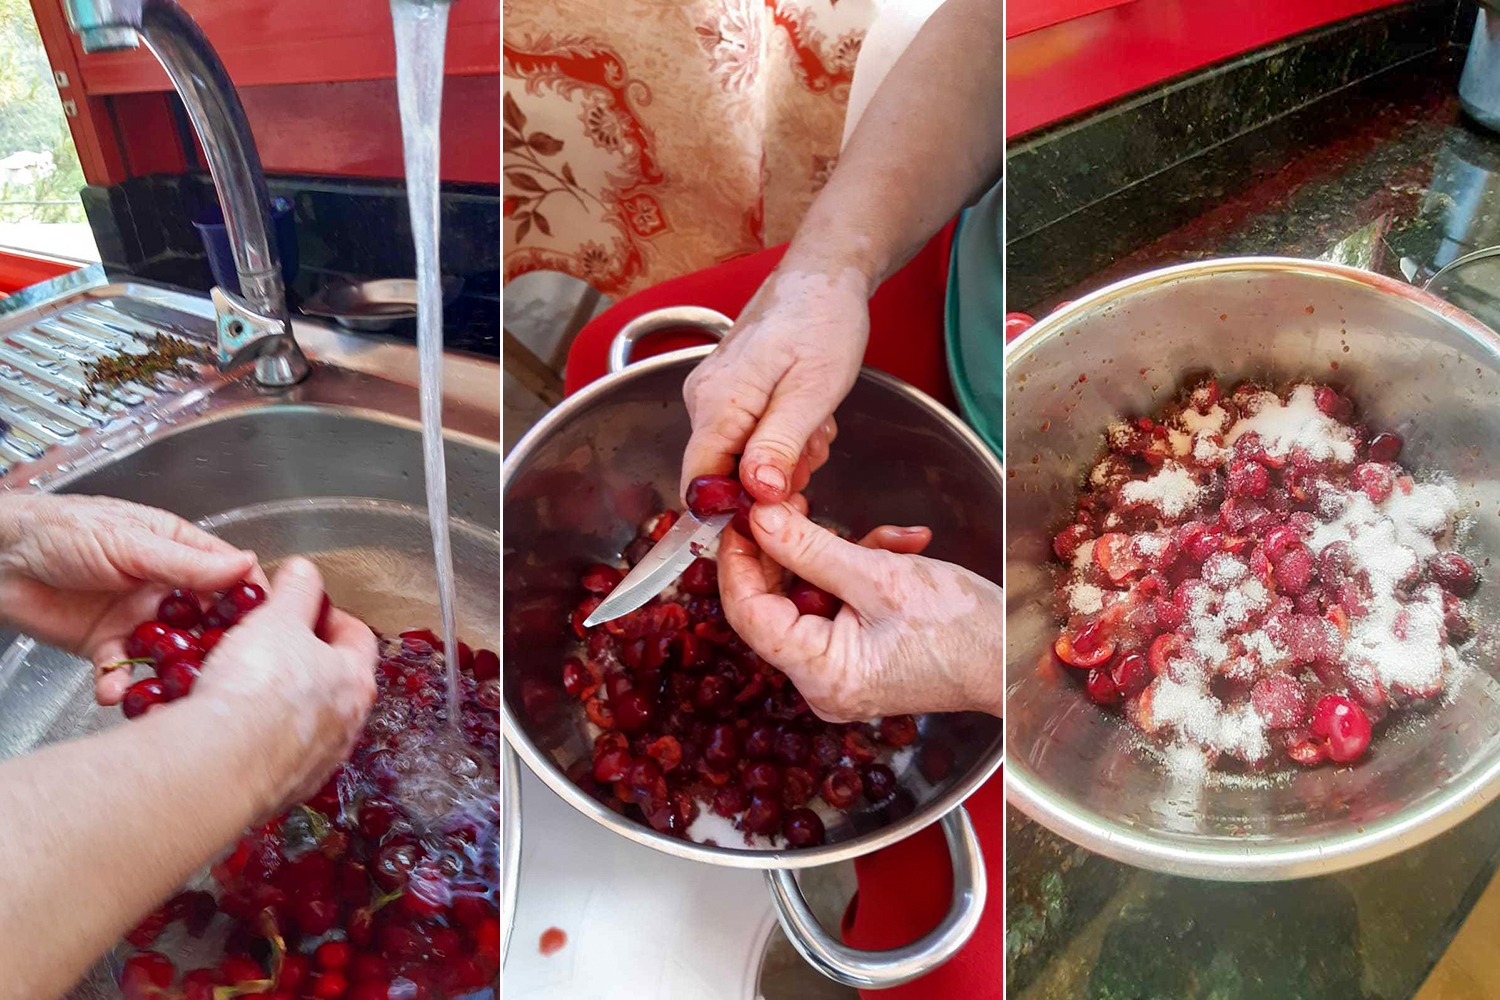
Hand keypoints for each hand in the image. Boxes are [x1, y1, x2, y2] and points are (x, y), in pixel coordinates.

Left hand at [0, 494, 258, 701]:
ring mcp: (137, 618)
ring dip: (171, 672)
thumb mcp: (132, 543)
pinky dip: (123, 684)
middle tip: (226, 669)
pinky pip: (125, 670)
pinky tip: (117, 690)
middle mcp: (164, 586)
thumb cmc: (63, 530)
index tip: (270, 625)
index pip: (228, 574)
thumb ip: (187, 563)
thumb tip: (247, 566)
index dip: (251, 599)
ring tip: (171, 689)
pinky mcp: (106, 644)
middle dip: (217, 646)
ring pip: (170, 652)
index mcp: (178, 550)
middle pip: (206, 621)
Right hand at [194, 557, 377, 812]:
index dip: (330, 616)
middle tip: (273, 644)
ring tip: (247, 684)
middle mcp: (346, 726)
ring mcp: (318, 762)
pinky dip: (261, 737)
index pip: (357, 636)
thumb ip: (295, 592)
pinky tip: (234, 727)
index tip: (306, 609)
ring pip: (307, 720)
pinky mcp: (284, 788)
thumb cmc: (257, 687)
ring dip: (284, 701)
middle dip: (306, 659)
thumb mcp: (276, 620)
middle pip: (334, 681)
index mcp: (355, 680)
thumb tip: (304, 571)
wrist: (220, 764)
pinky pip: (277, 753)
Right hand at [681, 265, 869, 503]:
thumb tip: (756, 492)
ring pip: (740, 455)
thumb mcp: (813, 392)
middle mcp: (702, 399)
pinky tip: (807, 414)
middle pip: (722, 472)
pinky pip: (746, 432)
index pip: (699, 481)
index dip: (736, 506)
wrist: (825, 273)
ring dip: (783, 454)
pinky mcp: (728, 388)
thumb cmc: (823, 321)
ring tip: (815, 424)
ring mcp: (713, 392)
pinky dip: (780, 434)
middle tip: (813, 448)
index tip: (779, 504)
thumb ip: (779, 444)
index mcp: (717, 402)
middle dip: (771, 476)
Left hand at [719, 501, 1003, 720]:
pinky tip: (897, 550)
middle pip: (775, 605)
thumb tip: (758, 519)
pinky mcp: (856, 660)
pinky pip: (835, 608)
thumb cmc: (963, 627)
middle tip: (796, 503)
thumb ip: (810, 548)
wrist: (1012, 659)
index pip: (748, 614)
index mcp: (820, 673)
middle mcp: (820, 685)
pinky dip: (857, 575)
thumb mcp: (880, 576)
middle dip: (789, 551)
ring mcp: (838, 675)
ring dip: (837, 557)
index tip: (739, 516)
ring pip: (809, 599)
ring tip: (881, 536)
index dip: (737, 561)